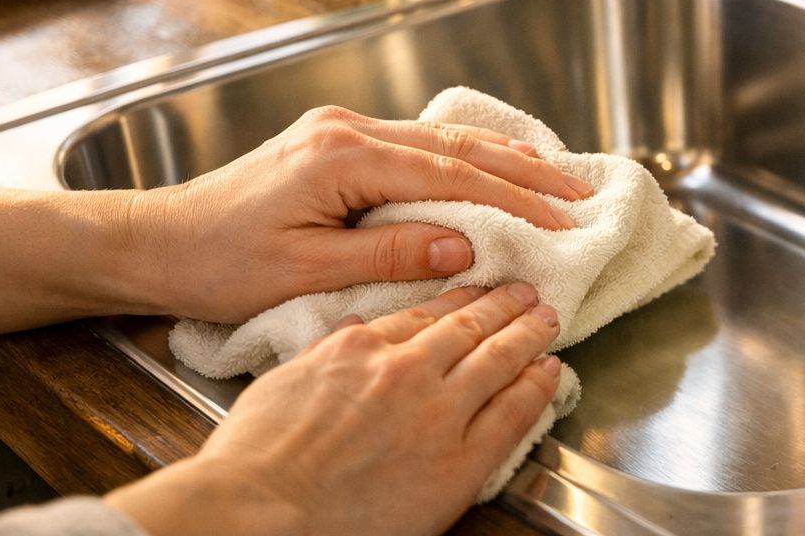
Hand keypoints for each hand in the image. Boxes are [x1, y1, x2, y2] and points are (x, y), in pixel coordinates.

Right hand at [108, 284, 561, 535]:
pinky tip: (550, 373)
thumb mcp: (282, 383)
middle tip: (526, 291)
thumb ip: (325, 355)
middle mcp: (407, 371)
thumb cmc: (254, 460)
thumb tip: (349, 334)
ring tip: (546, 319)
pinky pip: (512, 413)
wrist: (259, 512)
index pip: (423, 314)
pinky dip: (537, 388)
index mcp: (360, 350)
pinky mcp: (460, 460)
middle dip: (502, 305)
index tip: (475, 291)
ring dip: (528, 334)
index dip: (457, 299)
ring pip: (499, 358)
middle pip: (468, 327)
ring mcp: (438, 413)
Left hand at [131, 105, 594, 322]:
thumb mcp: (304, 270)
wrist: (157, 241)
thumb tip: (465, 248)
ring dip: (503, 157)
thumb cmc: (218, 262)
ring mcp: (344, 128)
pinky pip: (420, 143)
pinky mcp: (339, 141)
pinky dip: (467, 155)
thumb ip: (388, 253)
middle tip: (581, 193)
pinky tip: (495, 160)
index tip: (561, 223)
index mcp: (341, 153)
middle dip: (524, 170)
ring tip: (558, 174)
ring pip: (442, 138)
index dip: (512, 200)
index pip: (449, 176)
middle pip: (456, 145)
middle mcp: (348, 128)